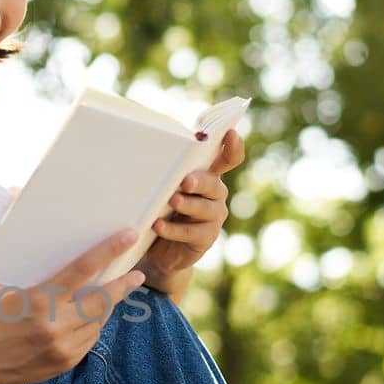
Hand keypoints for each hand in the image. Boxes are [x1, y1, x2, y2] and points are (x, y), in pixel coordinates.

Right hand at [0, 228, 146, 383]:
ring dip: (102, 309)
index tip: (128, 236)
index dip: (108, 251)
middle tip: (136, 276)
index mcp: (40, 299)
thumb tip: (84, 272)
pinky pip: (90, 340)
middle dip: (122, 286)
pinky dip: (89, 328)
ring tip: (99, 301)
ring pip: (98, 321)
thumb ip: (51, 286)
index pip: (82, 269)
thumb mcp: (18, 294)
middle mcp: (55, 324)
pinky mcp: (66, 363)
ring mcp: (63, 347)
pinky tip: (80, 324)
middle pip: (102, 300)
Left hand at [138, 128, 246, 292]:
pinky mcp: (207, 237)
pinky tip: (158, 226)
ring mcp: (214, 216)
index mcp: (208, 176)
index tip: (230, 133)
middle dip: (200, 181)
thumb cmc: (161, 210)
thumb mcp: (164, 189)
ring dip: (188, 204)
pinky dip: (174, 229)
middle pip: (213, 183)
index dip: (233, 146)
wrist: (160, 250)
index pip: (228, 159)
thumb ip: (167, 173)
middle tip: (184, 181)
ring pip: (205, 208)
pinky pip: (192, 232)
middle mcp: (215, 194)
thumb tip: (150, 151)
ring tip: (171, 201)